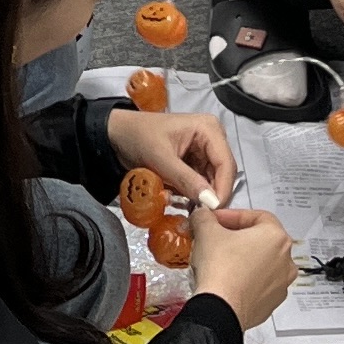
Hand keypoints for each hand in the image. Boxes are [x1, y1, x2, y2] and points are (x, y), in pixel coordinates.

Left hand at [107, 103, 235, 206]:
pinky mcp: (195, 163)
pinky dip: (191, 194)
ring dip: (199, 197)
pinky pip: (200, 184)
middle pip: (222, 175)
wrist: (117, 135)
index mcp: (208, 129)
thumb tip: (211, 201)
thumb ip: (187, 179)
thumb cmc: (138, 137)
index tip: (213, 211)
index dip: (222, 189)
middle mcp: (212, 139)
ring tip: (184, 208)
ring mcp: (204, 152)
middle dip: (210, 195)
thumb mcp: (161, 158)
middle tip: (198, 215)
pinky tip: (178, 199)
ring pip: (212, 182)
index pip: (226, 164)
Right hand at [186, 203, 298, 330]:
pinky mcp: (272, 302)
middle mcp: (285, 260)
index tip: (217, 220)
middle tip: (217, 238)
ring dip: (243, 258)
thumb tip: (203, 215)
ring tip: (220, 261)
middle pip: (261, 240)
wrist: (220, 309)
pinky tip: (227, 280)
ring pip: (261, 263)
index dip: (232, 215)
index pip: (256, 216)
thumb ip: (205, 217)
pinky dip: (246, 279)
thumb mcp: (206, 231)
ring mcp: (281, 284)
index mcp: (276, 237)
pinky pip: (259, 284)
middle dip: (237, 237)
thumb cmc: (221, 270)